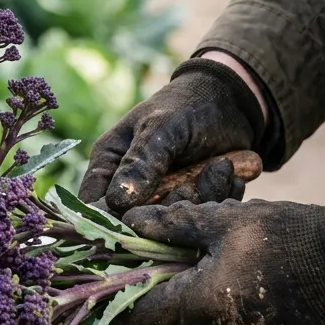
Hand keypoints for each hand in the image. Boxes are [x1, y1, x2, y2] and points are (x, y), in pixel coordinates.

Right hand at [79, 58, 264, 212]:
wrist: (231, 102)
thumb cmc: (186, 106)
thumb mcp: (162, 127)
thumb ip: (140, 163)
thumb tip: (117, 202)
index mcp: (109, 164)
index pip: (93, 206)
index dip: (110, 222)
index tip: (139, 223)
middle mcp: (130, 186)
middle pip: (136, 220)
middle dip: (168, 209)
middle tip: (192, 185)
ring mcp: (161, 197)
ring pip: (172, 222)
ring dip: (200, 200)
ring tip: (219, 167)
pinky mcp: (189, 203)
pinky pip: (199, 217)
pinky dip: (218, 199)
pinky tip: (229, 173)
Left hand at [114, 197, 324, 324]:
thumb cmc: (284, 234)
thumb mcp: (221, 219)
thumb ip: (169, 222)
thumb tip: (127, 222)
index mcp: (202, 309)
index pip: (137, 316)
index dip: (111, 299)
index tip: (95, 280)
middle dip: (144, 296)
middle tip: (129, 269)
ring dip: (177, 301)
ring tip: (169, 268)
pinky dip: (207, 309)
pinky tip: (209, 280)